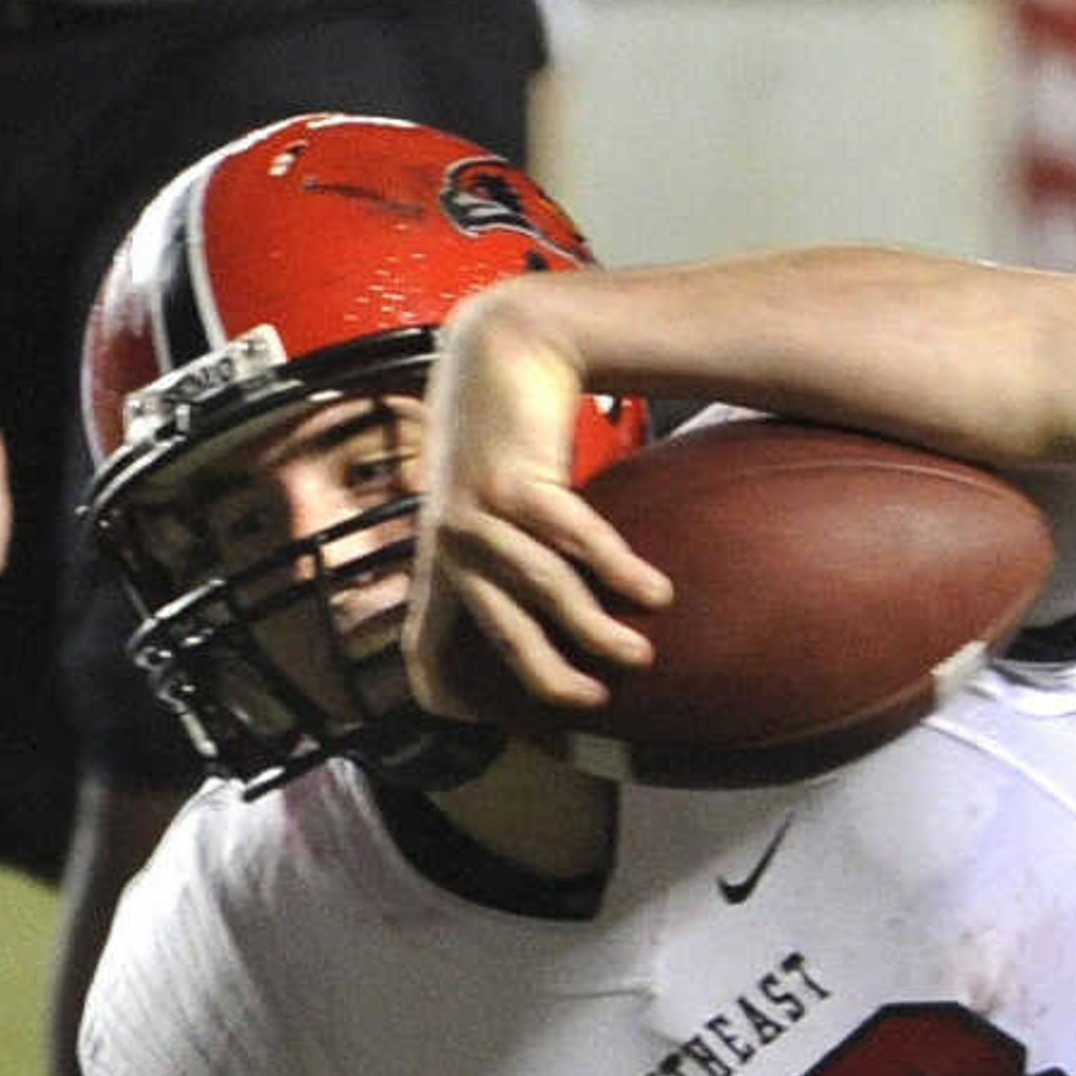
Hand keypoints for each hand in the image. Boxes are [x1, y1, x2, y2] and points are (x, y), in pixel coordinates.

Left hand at [404, 298, 669, 722]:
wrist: (499, 350)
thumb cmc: (504, 432)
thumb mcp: (488, 498)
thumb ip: (508, 552)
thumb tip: (556, 604)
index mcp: (440, 557)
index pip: (420, 642)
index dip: (439, 694)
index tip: (476, 726)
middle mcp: (451, 542)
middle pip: (498, 635)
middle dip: (548, 679)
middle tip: (594, 703)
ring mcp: (480, 512)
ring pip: (545, 593)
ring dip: (597, 631)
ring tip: (641, 653)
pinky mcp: (516, 481)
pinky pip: (575, 540)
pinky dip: (618, 570)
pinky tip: (655, 592)